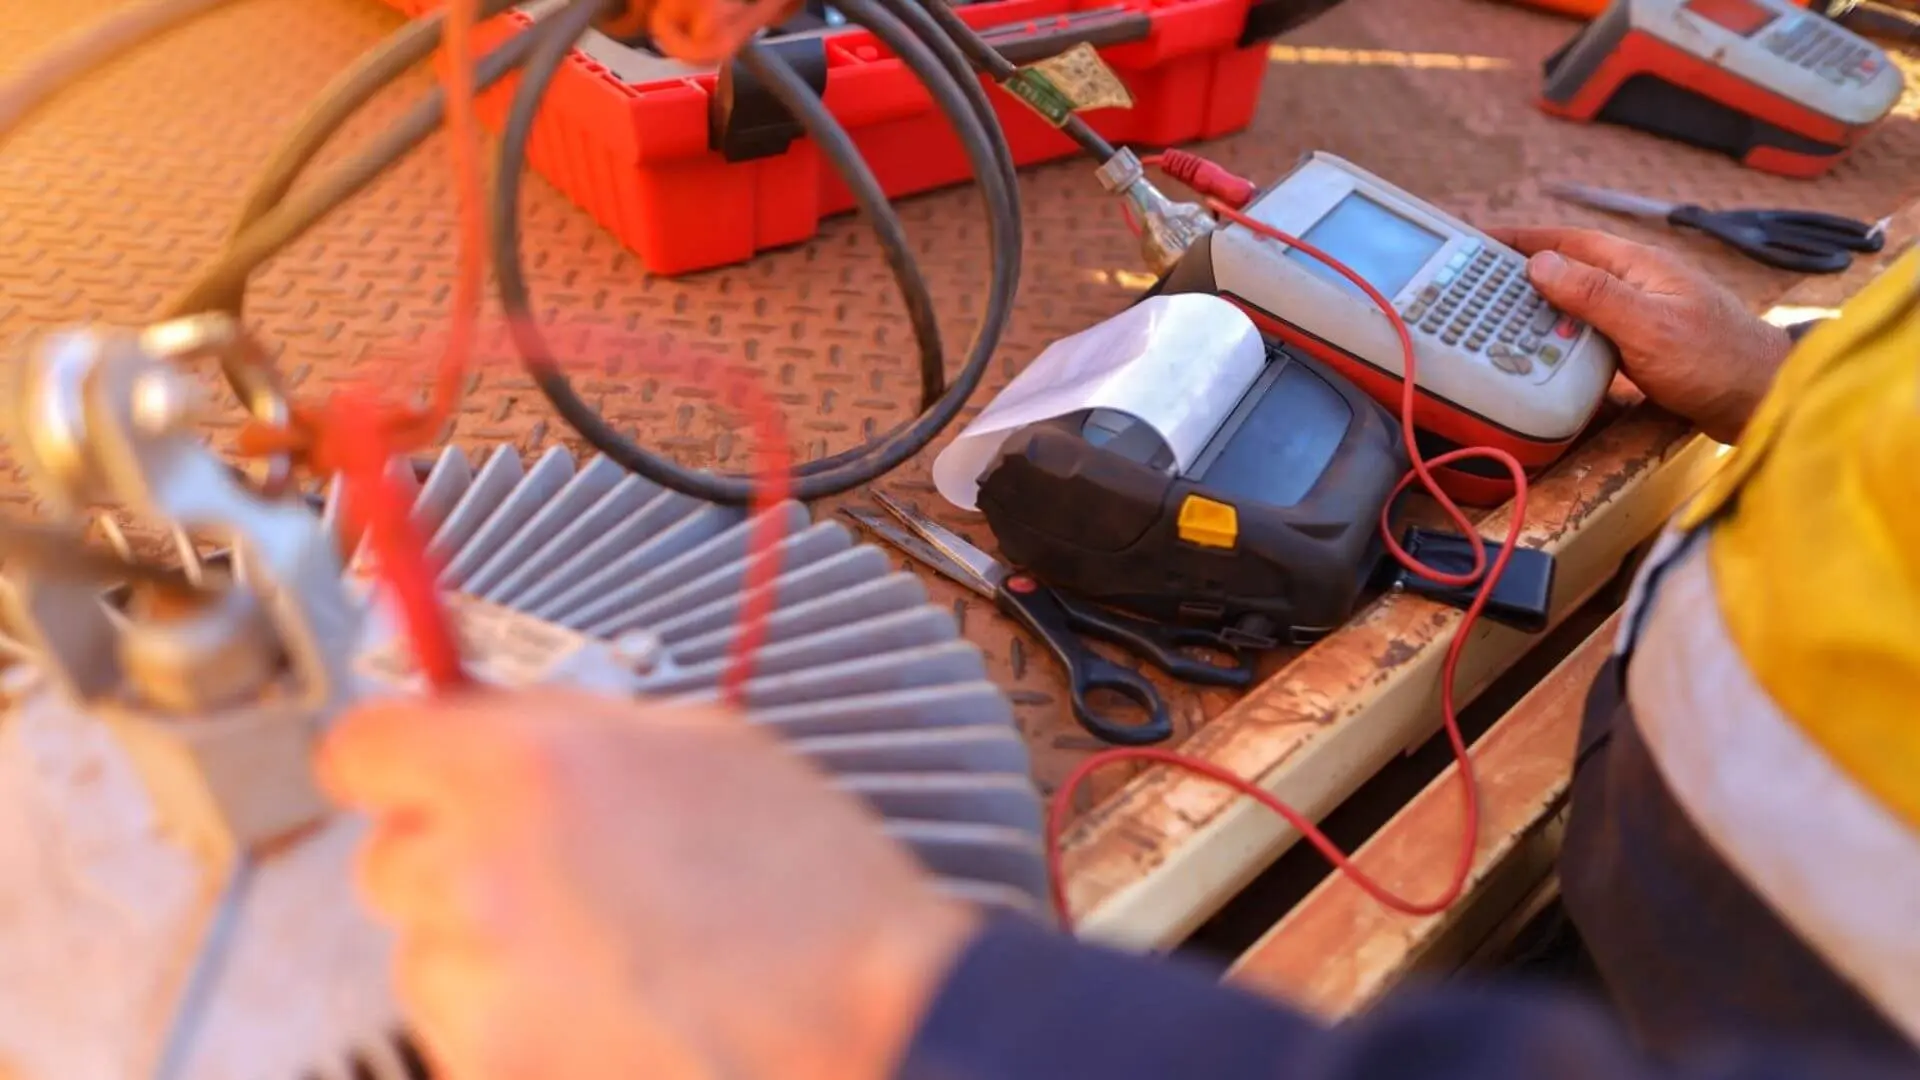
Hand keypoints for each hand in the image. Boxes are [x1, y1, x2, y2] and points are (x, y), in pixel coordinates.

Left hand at [318, 690, 978, 1079]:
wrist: (873, 1023)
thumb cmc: (814, 892)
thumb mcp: (704, 744)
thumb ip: (569, 726)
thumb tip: (490, 716)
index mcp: (526, 771)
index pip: (367, 746)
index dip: (396, 753)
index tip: (407, 766)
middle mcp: (480, 878)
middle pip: (389, 857)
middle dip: (455, 855)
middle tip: (552, 868)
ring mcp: (482, 991)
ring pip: (424, 954)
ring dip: (483, 946)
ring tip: (599, 950)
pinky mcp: (494, 1073)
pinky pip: (463, 1033)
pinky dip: (516, 1023)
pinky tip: (607, 1005)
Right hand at [1494, 227, 1792, 443]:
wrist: (1765, 401)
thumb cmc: (1715, 361)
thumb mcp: (1648, 325)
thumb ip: (1594, 294)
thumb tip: (1540, 263)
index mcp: (1638, 266)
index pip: (1568, 241)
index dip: (1523, 238)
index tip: (1478, 240)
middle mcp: (1637, 285)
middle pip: (1568, 271)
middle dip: (1522, 274)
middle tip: (1474, 287)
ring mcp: (1642, 316)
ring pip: (1577, 306)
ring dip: (1540, 312)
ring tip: (1498, 323)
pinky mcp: (1645, 347)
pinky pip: (1591, 335)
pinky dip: (1562, 341)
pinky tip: (1545, 356)